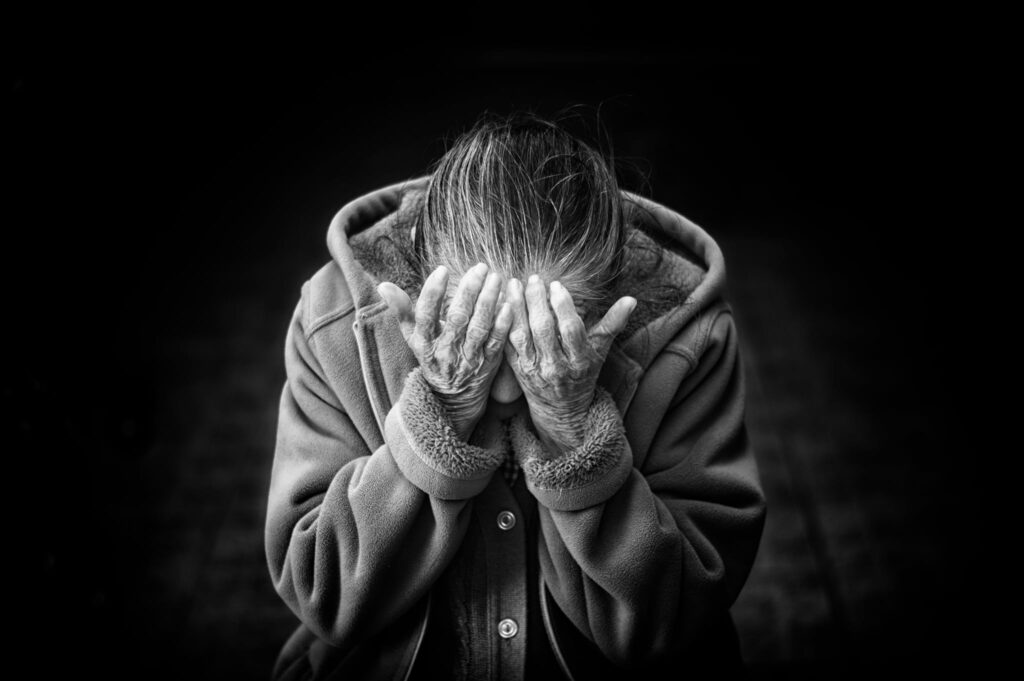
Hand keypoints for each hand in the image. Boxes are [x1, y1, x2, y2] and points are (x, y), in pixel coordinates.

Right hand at [377, 263, 511, 440]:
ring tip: (496, 278)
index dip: (433, 293)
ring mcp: (467, 358)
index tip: (442, 270)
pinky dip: (503, 324)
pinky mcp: (487, 364)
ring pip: (478, 327)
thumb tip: (383, 285)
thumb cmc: (432, 358)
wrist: (452, 398)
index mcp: (424, 342)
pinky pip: (496, 343)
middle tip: (480, 268)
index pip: (425, 315)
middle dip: (469, 290)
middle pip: (457, 318)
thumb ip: (401, 310)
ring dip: (488, 302)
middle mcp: (445, 350)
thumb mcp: (413, 338)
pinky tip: (509, 305)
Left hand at [504, 275, 635, 454]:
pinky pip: (507, 344)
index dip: (563, 306)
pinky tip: (500, 303)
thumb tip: (632, 300)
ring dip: (516, 308)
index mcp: (579, 360)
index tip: (556, 285)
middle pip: (543, 330)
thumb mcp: (600, 352)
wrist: (562, 410)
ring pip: (521, 335)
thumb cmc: (583, 375)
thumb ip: (613, 324)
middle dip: (537, 301)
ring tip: (513, 284)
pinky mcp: (516, 370)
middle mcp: (555, 366)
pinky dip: (502, 324)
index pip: (571, 330)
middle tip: (534, 279)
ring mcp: (534, 369)